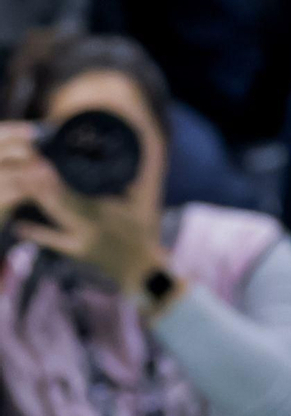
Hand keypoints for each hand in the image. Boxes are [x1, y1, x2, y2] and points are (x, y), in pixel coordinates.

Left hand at [0, 127, 162, 291]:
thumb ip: (144, 178)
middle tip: (28, 169)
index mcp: (102, 216)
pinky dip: (36, 233)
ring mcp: (78, 241)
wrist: (141, 270)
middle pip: (58, 206)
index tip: (42, 165)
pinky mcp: (75, 250)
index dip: (54, 183)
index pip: (72, 197)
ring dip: (40, 201)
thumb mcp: (146, 205)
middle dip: (42, 188)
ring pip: (55, 218)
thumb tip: (147, 145)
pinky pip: (53, 240)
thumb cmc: (146, 234)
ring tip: (25, 185)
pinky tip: (18, 226)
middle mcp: (86, 229)